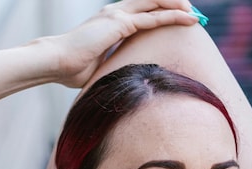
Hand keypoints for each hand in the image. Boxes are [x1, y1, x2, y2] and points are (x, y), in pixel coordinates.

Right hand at [49, 0, 200, 87]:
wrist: (55, 62)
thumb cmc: (70, 69)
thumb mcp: (97, 65)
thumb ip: (110, 64)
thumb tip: (118, 78)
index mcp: (109, 21)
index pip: (141, 11)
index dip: (160, 12)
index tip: (178, 19)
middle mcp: (115, 13)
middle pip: (151, 2)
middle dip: (174, 5)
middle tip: (193, 13)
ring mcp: (117, 15)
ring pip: (155, 3)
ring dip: (178, 6)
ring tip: (196, 14)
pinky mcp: (120, 23)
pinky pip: (154, 17)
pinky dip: (174, 16)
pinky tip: (189, 18)